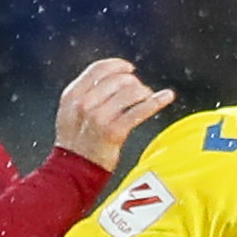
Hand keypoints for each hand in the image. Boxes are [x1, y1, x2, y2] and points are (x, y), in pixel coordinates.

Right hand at [53, 58, 176, 171]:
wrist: (73, 171)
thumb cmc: (75, 144)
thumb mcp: (70, 113)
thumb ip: (85, 94)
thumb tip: (112, 78)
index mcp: (72, 95)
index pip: (98, 69)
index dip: (117, 65)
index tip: (129, 68)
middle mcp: (84, 103)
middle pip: (118, 79)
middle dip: (133, 82)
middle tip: (139, 92)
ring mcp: (99, 117)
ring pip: (131, 92)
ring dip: (144, 93)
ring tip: (147, 99)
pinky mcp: (114, 131)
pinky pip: (140, 110)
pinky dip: (156, 102)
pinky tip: (167, 97)